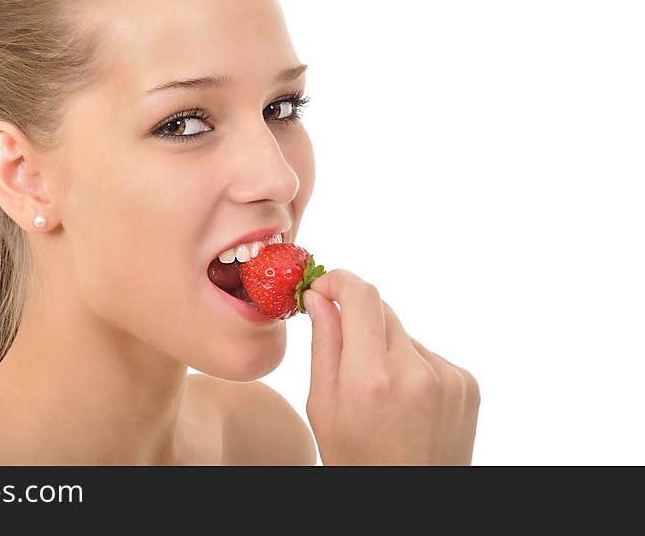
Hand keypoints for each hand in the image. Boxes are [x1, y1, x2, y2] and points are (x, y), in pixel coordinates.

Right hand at [302, 269, 479, 464]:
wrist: (411, 505)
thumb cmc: (358, 460)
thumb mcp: (324, 408)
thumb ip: (324, 345)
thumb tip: (319, 297)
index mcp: (371, 379)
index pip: (361, 296)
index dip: (339, 280)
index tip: (323, 286)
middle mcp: (415, 371)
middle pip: (381, 312)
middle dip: (357, 321)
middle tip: (345, 353)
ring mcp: (447, 377)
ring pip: (403, 335)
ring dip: (386, 350)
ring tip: (381, 395)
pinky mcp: (467, 383)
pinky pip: (427, 355)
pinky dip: (411, 367)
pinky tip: (407, 403)